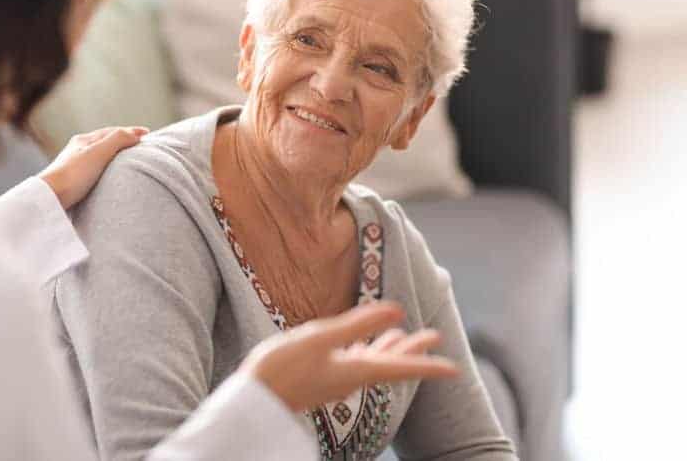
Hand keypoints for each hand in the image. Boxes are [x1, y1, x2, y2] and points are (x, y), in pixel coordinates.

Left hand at [39, 126, 148, 208]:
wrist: (49, 199)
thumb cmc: (73, 175)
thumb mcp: (98, 152)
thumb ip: (118, 140)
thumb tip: (135, 135)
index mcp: (82, 141)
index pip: (111, 132)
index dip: (130, 131)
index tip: (147, 134)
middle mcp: (77, 152)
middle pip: (104, 143)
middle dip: (122, 142)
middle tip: (139, 146)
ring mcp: (74, 168)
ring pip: (98, 157)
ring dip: (114, 156)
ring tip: (127, 161)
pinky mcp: (72, 184)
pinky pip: (94, 171)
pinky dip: (107, 170)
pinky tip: (109, 179)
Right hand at [240, 301, 458, 411]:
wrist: (254, 399)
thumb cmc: (282, 368)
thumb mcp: (320, 339)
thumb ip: (358, 324)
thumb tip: (397, 310)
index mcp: (356, 370)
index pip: (401, 367)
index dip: (428, 365)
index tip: (455, 369)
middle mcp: (351, 377)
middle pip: (391, 363)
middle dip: (414, 349)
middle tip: (435, 336)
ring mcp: (336, 379)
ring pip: (373, 362)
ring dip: (391, 348)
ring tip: (404, 335)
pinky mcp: (322, 376)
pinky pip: (354, 362)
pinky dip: (366, 350)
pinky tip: (362, 345)